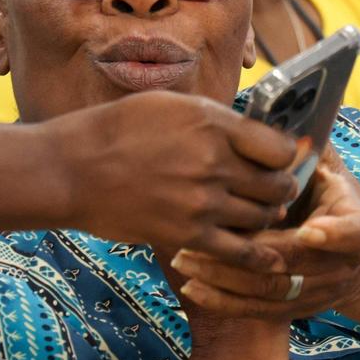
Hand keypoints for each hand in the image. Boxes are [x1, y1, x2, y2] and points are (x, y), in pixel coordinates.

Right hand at [54, 90, 298, 268]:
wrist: (72, 169)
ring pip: (262, 217)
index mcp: (212, 124)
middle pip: (278, 184)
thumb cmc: (115, 129)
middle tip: (275, 188)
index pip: (280, 148)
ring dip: (266, 216)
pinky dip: (259, 255)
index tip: (280, 158)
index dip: (287, 154)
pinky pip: (240, 252)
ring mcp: (201, 202)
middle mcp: (213, 163)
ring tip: (258, 212)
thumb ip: (213, 117)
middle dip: (283, 187)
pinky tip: (270, 256)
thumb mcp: (169, 103)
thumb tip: (249, 128)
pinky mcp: (187, 235)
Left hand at [167, 147, 359, 320]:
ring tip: (185, 257)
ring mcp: (319, 292)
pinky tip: (192, 286)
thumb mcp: (332, 170)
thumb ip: (309, 152)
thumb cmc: (334, 197)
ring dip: (225, 276)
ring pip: (269, 291)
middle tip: (208, 232)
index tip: (307, 231)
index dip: (332, 234)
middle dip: (250, 252)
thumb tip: (280, 118)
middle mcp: (341, 266)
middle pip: (294, 264)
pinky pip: (256, 311)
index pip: (352, 233)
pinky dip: (223, 301)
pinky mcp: (296, 310)